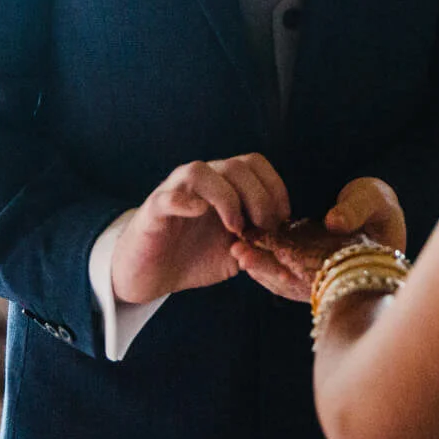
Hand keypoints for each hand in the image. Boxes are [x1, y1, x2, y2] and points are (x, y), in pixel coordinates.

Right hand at [110, 154, 289, 303]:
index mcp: (224, 185)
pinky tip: (199, 213)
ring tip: (235, 229)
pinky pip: (169, 196)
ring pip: (202, 172)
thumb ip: (259, 244)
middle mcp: (202, 180)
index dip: (275, 187)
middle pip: (237, 166)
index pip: (255, 164)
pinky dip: (186, 201)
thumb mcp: (235, 254)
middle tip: (262, 228)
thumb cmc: (193, 257)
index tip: (282, 219)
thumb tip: (287, 248)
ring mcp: (176, 192)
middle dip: (259, 198)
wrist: (150, 274)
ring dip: (228, 199)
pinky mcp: (154, 210)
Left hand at [228, 178, 407, 303]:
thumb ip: (355, 209)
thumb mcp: (374, 202)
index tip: (267, 244)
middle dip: (266, 268)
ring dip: (262, 270)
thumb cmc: (379, 211)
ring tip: (238, 254)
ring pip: (287, 283)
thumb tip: (333, 222)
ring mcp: (321, 280)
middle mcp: (334, 276)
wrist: (382, 223)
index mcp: (351, 259)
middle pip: (296, 279)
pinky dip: (266, 271)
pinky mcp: (311, 277)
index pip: (317, 263)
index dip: (290, 257)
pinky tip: (248, 259)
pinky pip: (285, 281)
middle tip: (240, 254)